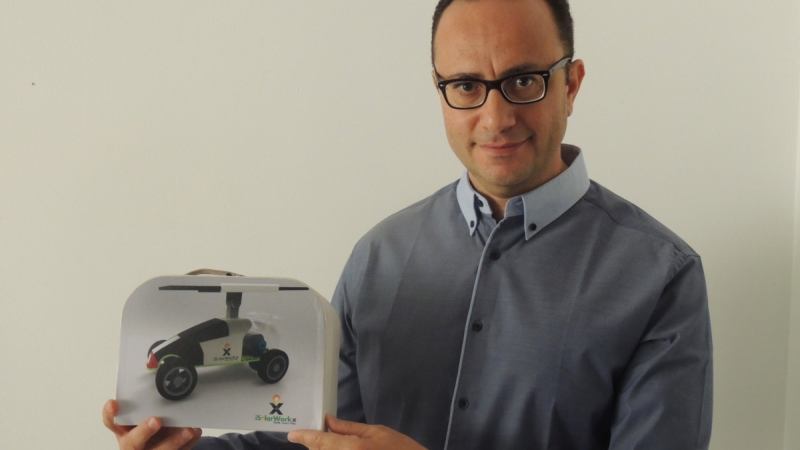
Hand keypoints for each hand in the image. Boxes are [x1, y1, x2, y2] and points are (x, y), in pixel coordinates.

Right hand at [102, 399, 202, 449]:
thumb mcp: (145, 415)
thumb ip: (149, 403)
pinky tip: (195, 432)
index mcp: (124, 430)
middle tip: (156, 420)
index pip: (111, 422)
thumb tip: (161, 384)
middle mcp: (133, 443)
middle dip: (144, 431)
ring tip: (188, 430)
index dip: (110, 414)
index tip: (114, 403)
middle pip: (133, 442)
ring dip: (174, 441)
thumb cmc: (150, 429)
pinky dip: (188, 443)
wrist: (156, 445)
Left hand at [287, 415, 425, 449]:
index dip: (304, 437)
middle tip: (320, 436)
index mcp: (351, 449)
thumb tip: (329, 422)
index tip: (292, 434)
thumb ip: (349, 428)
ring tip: (338, 444)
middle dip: (317, 445)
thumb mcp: (377, 432)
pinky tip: (345, 449)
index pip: (319, 442)